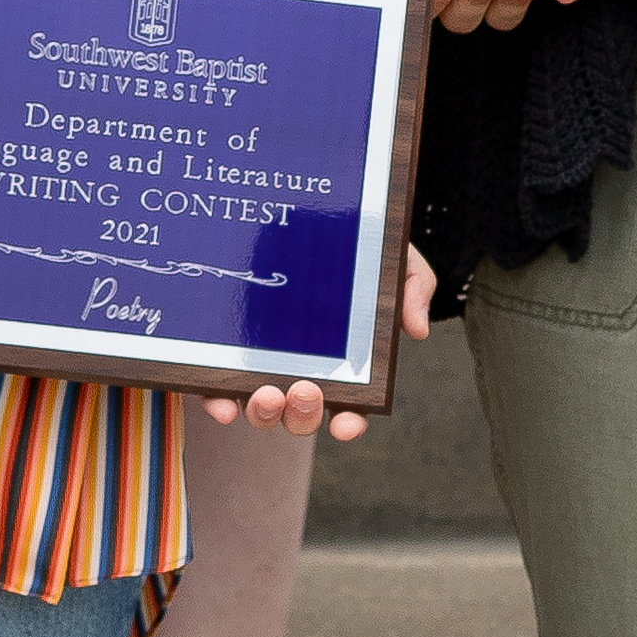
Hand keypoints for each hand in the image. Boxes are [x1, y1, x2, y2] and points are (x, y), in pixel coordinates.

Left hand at [210, 247, 434, 437]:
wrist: (311, 212)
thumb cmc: (357, 245)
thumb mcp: (395, 259)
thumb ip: (415, 288)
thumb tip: (417, 330)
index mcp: (345, 362)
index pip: (351, 406)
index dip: (350, 422)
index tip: (346, 424)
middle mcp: (303, 369)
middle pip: (302, 414)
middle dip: (303, 415)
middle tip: (306, 390)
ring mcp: (264, 364)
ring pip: (261, 408)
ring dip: (264, 413)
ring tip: (267, 393)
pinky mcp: (229, 350)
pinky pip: (218, 386)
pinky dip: (218, 402)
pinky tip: (220, 403)